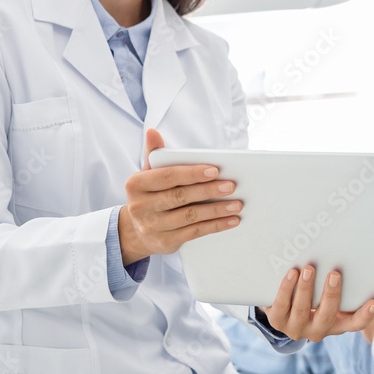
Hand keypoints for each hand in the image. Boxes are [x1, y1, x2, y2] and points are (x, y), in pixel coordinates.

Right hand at [118, 128, 240, 264]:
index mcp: (136, 184)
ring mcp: (153, 226)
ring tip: (237, 204)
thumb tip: (153, 131)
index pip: (167, 176)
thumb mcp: (148, 174)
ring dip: (216, 210)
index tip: (214, 170)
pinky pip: (195, 232)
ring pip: (190, 216)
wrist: (136, 231)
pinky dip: (215, 226)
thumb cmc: (150, 195)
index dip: (191, 173)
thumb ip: (154, 154)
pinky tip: (231, 220)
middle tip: (231, 186)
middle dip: (208, 191)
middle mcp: (141, 207)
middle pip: (180, 197)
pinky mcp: (166, 242)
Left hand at [262, 265, 373, 342]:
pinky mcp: (278, 321)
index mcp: (336, 324)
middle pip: (327, 315)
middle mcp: (318, 330)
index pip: (354, 323)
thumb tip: (347, 255)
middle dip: (331, 294)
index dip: (366, 315)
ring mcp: (297, 327)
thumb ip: (339, 283)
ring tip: (309, 269)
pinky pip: (282, 305)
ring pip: (303, 310)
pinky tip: (292, 273)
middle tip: (334, 274)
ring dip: (306, 288)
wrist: (282, 309)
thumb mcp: (327, 295)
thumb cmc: (314, 296)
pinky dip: (287, 288)